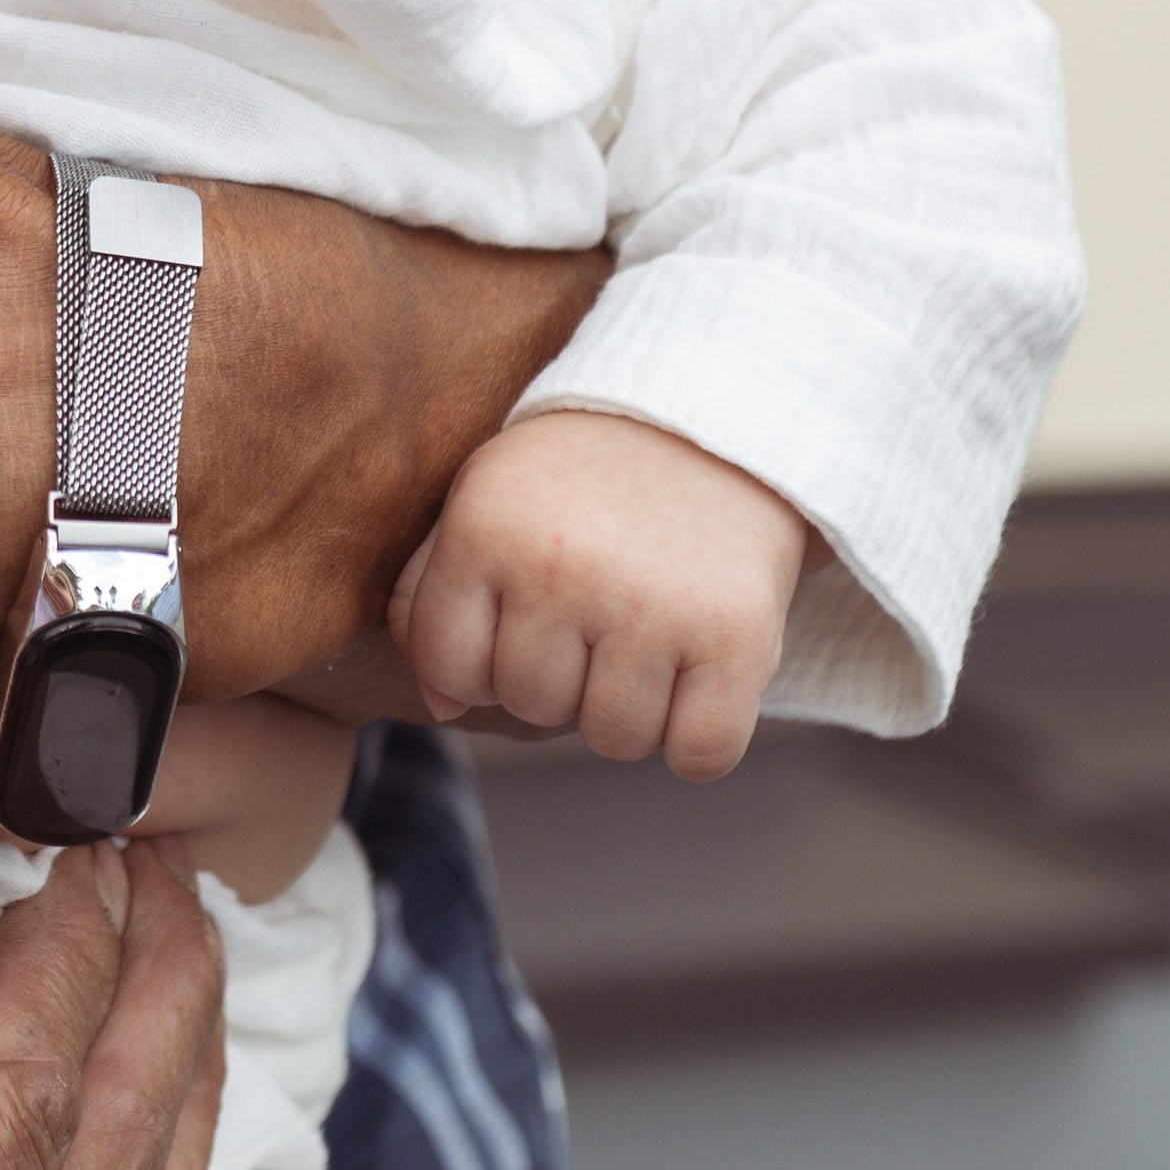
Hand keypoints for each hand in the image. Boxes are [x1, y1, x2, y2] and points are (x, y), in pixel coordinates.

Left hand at [386, 406, 810, 780]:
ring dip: (631, 705)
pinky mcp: (736, 634)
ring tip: (647, 628)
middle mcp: (561, 567)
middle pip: (532, 706)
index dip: (481, 660)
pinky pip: (701, 753)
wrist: (713, 416)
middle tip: (597, 608)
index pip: (449, 667)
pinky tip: (698, 671)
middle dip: (560, 675)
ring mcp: (651, 604)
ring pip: (615, 738)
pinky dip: (701, 736)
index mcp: (484, 527)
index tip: (521, 614)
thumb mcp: (487, 497)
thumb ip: (432, 592)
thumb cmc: (581, 477)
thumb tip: (441, 703)